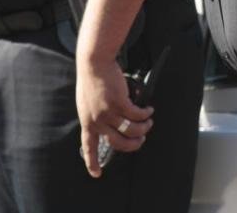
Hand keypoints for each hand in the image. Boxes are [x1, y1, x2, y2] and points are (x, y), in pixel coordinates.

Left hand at [76, 58, 153, 177]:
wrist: (94, 63)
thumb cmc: (92, 80)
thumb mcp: (88, 103)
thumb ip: (97, 116)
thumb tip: (114, 124)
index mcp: (87, 121)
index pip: (88, 146)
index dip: (92, 162)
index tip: (96, 174)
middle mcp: (97, 120)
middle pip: (118, 143)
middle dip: (133, 145)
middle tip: (141, 141)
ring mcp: (108, 112)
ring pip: (131, 130)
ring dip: (143, 128)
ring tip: (148, 122)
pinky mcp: (120, 102)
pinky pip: (137, 114)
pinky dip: (145, 114)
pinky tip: (148, 110)